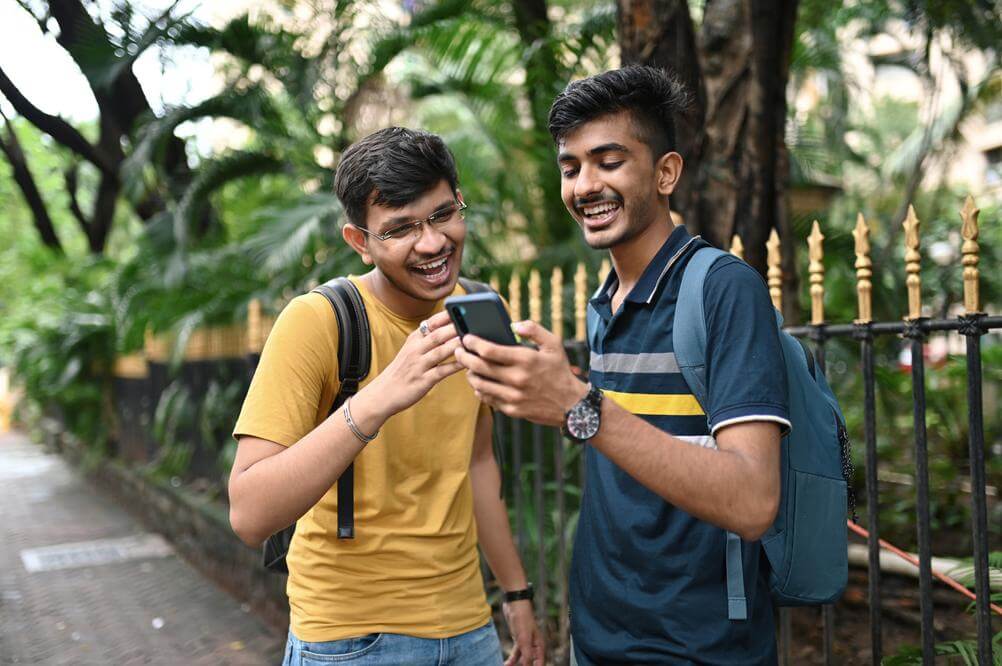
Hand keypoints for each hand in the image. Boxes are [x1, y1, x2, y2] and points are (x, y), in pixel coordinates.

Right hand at [362, 310, 461, 416]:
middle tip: (472, 322)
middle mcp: (415, 350)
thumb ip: (427, 339)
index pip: (431, 323)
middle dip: (454, 328)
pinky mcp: (423, 380)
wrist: (384, 392)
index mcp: (413, 340)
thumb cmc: (402, 370)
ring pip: (440, 352)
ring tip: (471, 339)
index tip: (461, 309)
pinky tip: (466, 362)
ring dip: (456, 344)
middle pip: (437, 335)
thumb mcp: (410, 350)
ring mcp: (419, 365)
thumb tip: (449, 328)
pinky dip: (454, 366)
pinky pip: (441, 371)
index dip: (446, 316)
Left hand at [455, 320, 588, 426]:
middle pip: (478, 367)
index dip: (473, 343)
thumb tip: (514, 325)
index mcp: (525, 359)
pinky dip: (480, 389)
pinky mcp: (512, 409)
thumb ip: (535, 329)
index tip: (466, 338)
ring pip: (479, 384)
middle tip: (459, 351)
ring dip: (469, 374)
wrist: (572, 405)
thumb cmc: (560, 371)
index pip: (489, 350)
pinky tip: (480, 382)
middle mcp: (517, 378)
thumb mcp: (554, 344)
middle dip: (464, 357)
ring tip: (468, 366)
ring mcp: (513, 396)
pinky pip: (487, 399)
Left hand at [502, 600, 543, 665]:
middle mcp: (534, 645)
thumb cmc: (522, 618)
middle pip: (531, 663)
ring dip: (516, 665)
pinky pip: (516, 653)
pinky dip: (511, 659)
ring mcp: (526, 642)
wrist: (514, 603)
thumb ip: (526, 655)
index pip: (539, 664)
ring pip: (522, 659)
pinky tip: (506, 663)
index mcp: (539, 646)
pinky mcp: (518, 639)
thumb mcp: (523, 639)